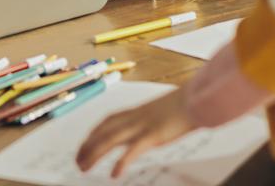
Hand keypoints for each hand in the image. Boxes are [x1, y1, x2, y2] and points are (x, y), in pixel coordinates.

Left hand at [75, 89, 196, 177]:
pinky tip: (114, 175)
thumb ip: (149, 121)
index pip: (107, 122)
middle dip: (87, 146)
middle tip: (77, 161)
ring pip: (111, 139)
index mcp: (136, 112)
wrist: (197, 99)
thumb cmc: (183, 107)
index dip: (92, 133)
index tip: (83, 144)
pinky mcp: (154, 135)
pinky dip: (121, 162)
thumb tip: (145, 132)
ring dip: (94, 154)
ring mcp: (143, 126)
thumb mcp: (160, 113)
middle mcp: (135, 118)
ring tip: (83, 168)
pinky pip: (133, 150)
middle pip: (103, 131)